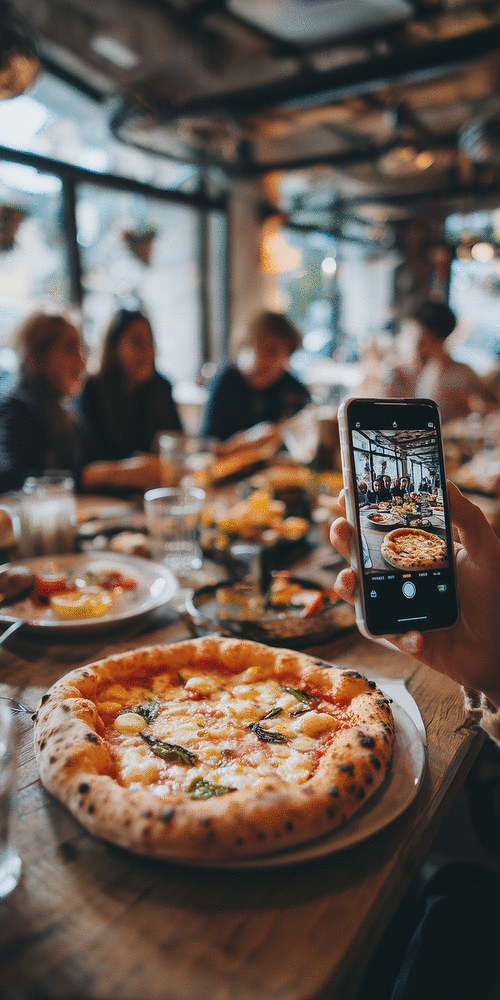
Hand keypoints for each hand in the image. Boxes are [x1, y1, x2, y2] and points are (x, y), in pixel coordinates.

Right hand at [330, 482, 499, 705]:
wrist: (499, 648)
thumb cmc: (494, 597)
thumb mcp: (485, 551)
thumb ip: (468, 517)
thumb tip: (447, 484)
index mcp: (417, 552)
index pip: (382, 527)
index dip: (360, 510)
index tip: (347, 493)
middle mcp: (400, 576)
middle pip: (360, 554)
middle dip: (343, 539)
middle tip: (341, 527)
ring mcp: (396, 606)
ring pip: (359, 593)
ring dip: (347, 585)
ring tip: (351, 577)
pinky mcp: (400, 637)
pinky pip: (386, 634)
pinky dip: (397, 634)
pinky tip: (416, 634)